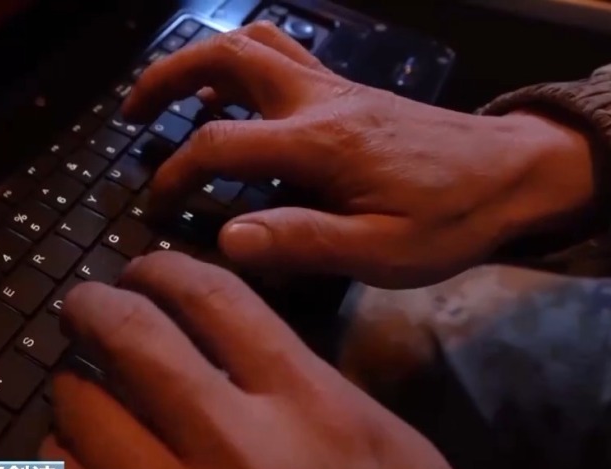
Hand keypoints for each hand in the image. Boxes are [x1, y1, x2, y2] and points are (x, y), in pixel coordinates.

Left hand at [40, 251, 461, 468]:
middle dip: (94, 306)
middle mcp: (234, 447)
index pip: (213, 299)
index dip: (164, 269)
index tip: (145, 272)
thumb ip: (314, 383)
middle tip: (84, 306)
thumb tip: (231, 338)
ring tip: (81, 387)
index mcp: (308, 407)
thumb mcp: (385, 448)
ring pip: (82, 409)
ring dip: (73, 387)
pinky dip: (58, 461)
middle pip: (132, 336)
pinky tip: (74, 457)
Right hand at [123, 22, 596, 287]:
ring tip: (170, 95)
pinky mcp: (346, 88)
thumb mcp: (380, 250)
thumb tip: (226, 241)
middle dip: (167, 77)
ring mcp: (331, 86)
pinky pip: (283, 52)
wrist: (511, 172)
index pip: (219, 144)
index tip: (154, 204)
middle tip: (132, 112)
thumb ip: (301, 243)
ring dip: (201, 60)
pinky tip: (232, 96)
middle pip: (226, 57)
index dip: (174, 173)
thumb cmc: (448, 218)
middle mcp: (317, 100)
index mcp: (318, 143)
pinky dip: (242, 62)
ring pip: (254, 42)